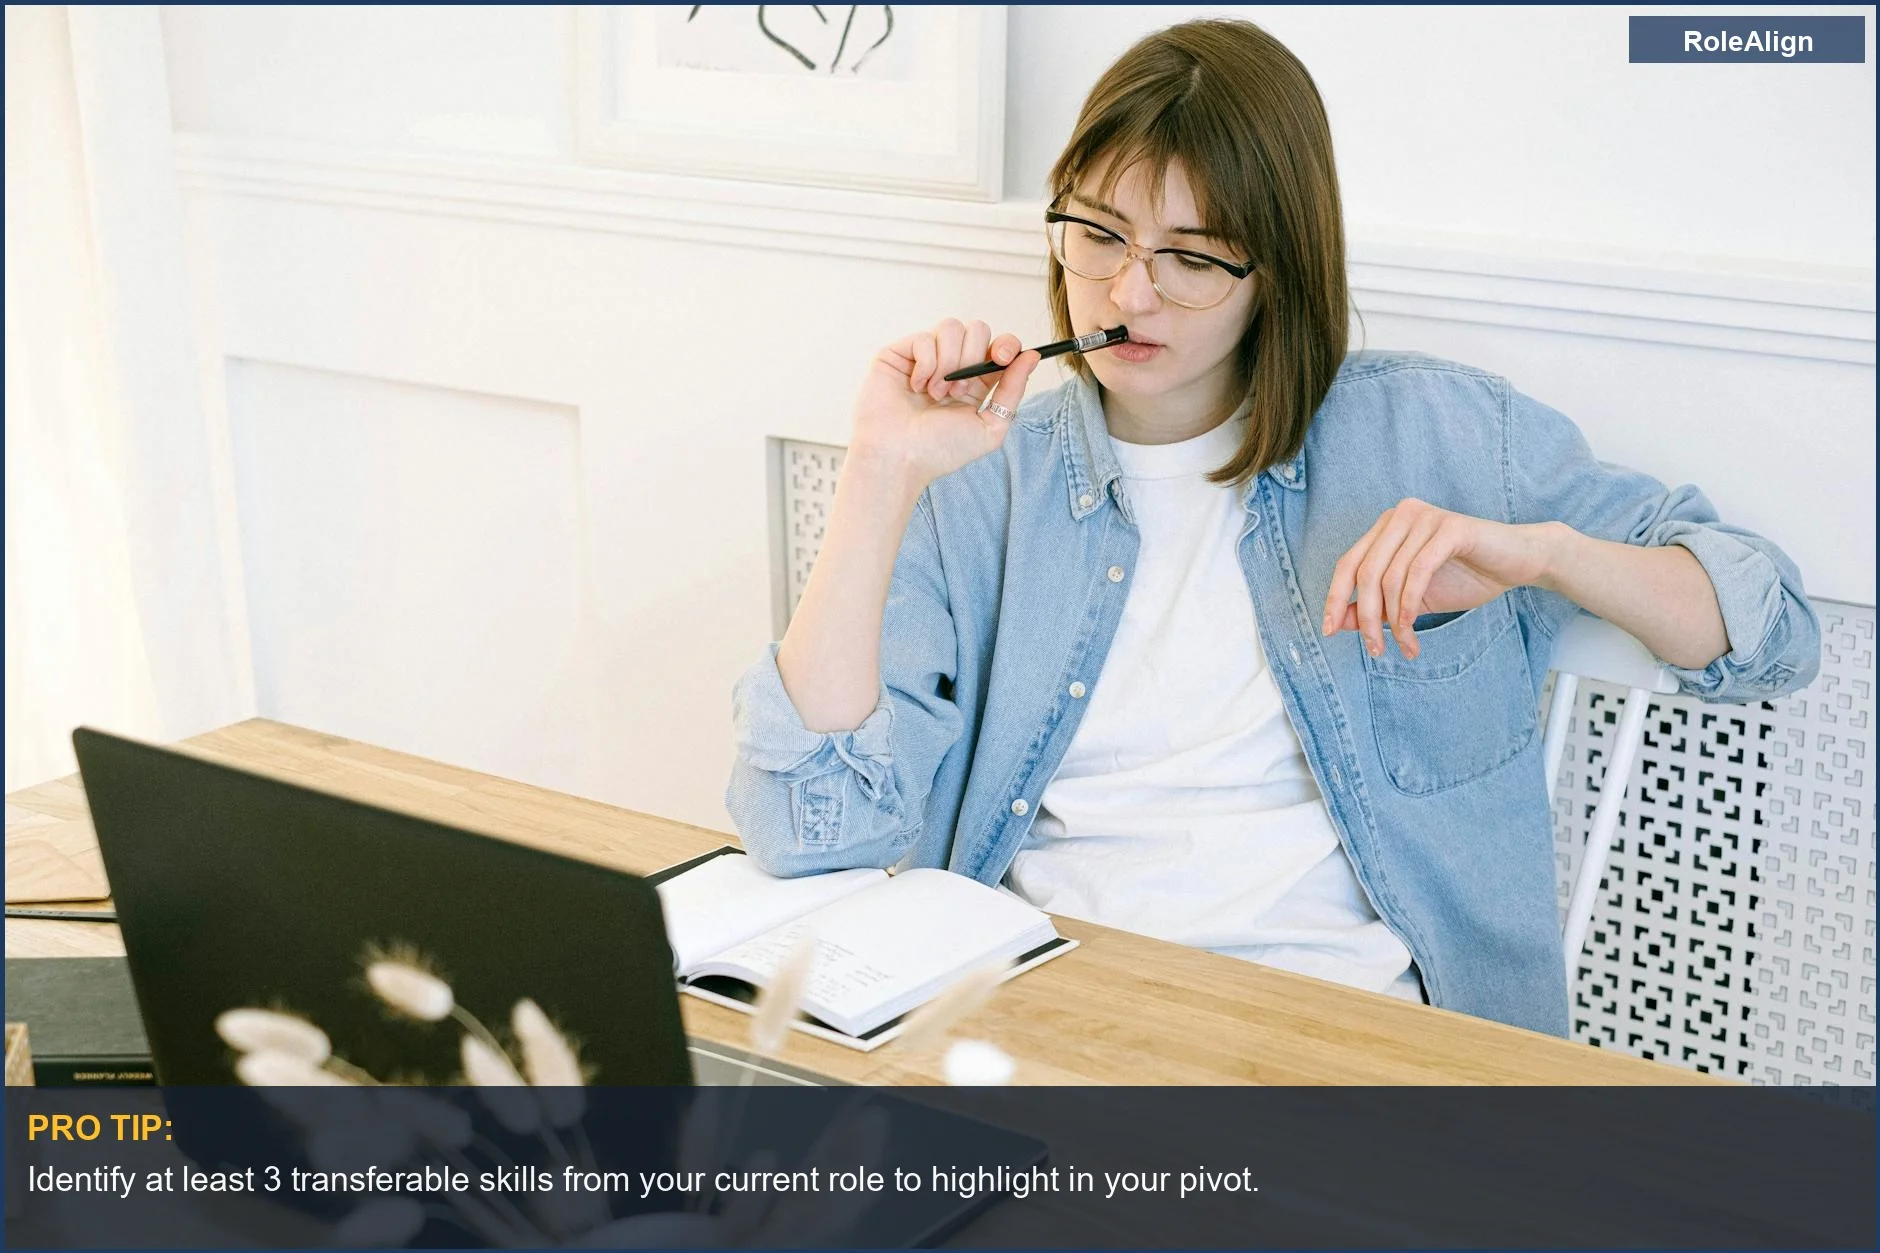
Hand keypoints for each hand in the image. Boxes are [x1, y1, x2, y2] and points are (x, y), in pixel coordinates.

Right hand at [849, 319, 1041, 490]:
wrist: (898, 458)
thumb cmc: (939, 451)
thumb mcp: (989, 427)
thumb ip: (1013, 391)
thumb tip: (1032, 355)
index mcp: (976, 382)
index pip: (999, 346)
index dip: (1006, 345)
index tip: (1003, 358)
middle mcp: (951, 366)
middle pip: (977, 329)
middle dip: (972, 358)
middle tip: (958, 391)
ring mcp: (924, 357)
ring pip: (951, 327)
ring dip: (948, 363)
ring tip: (935, 393)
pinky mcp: (900, 353)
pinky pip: (924, 338)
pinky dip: (924, 364)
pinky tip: (915, 387)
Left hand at [1321, 499, 1561, 658]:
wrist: (1518, 562)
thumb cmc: (1465, 576)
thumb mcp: (1411, 598)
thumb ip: (1374, 606)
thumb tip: (1339, 622)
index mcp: (1386, 527)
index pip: (1348, 564)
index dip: (1335, 598)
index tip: (1330, 631)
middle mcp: (1400, 516)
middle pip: (1365, 573)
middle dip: (1366, 618)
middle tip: (1376, 650)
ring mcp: (1424, 518)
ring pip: (1390, 577)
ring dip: (1394, 620)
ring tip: (1405, 646)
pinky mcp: (1449, 528)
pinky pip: (1417, 572)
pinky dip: (1410, 605)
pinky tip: (1413, 628)